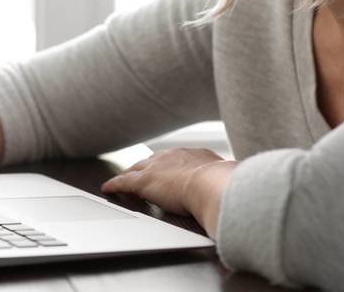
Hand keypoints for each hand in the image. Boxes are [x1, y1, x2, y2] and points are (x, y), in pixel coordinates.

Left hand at [101, 148, 236, 235]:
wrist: (212, 185)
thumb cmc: (224, 184)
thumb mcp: (226, 178)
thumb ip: (224, 180)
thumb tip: (235, 184)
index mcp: (192, 155)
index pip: (174, 159)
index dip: (167, 166)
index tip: (166, 171)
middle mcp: (172, 156)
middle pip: (152, 161)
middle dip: (145, 167)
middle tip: (139, 173)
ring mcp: (157, 168)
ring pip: (136, 169)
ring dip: (129, 175)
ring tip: (122, 181)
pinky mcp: (144, 181)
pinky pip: (124, 182)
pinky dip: (115, 185)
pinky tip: (108, 188)